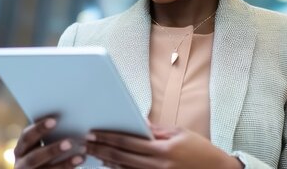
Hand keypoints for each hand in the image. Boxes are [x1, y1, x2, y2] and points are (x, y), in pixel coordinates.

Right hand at [13, 117, 84, 167]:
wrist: (41, 168)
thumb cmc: (43, 151)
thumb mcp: (40, 145)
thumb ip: (49, 135)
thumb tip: (67, 118)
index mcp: (21, 149)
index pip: (27, 137)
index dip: (39, 129)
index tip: (54, 120)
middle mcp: (22, 164)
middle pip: (34, 157)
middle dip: (52, 150)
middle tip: (69, 143)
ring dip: (65, 164)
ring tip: (80, 157)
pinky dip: (68, 168)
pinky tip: (80, 162)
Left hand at [85, 124, 242, 168]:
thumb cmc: (200, 150)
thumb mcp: (180, 133)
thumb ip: (156, 130)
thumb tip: (137, 123)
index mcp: (163, 150)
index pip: (129, 142)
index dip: (109, 138)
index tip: (94, 133)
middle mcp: (158, 166)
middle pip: (122, 158)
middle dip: (102, 149)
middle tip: (86, 144)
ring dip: (107, 162)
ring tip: (94, 154)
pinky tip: (111, 166)